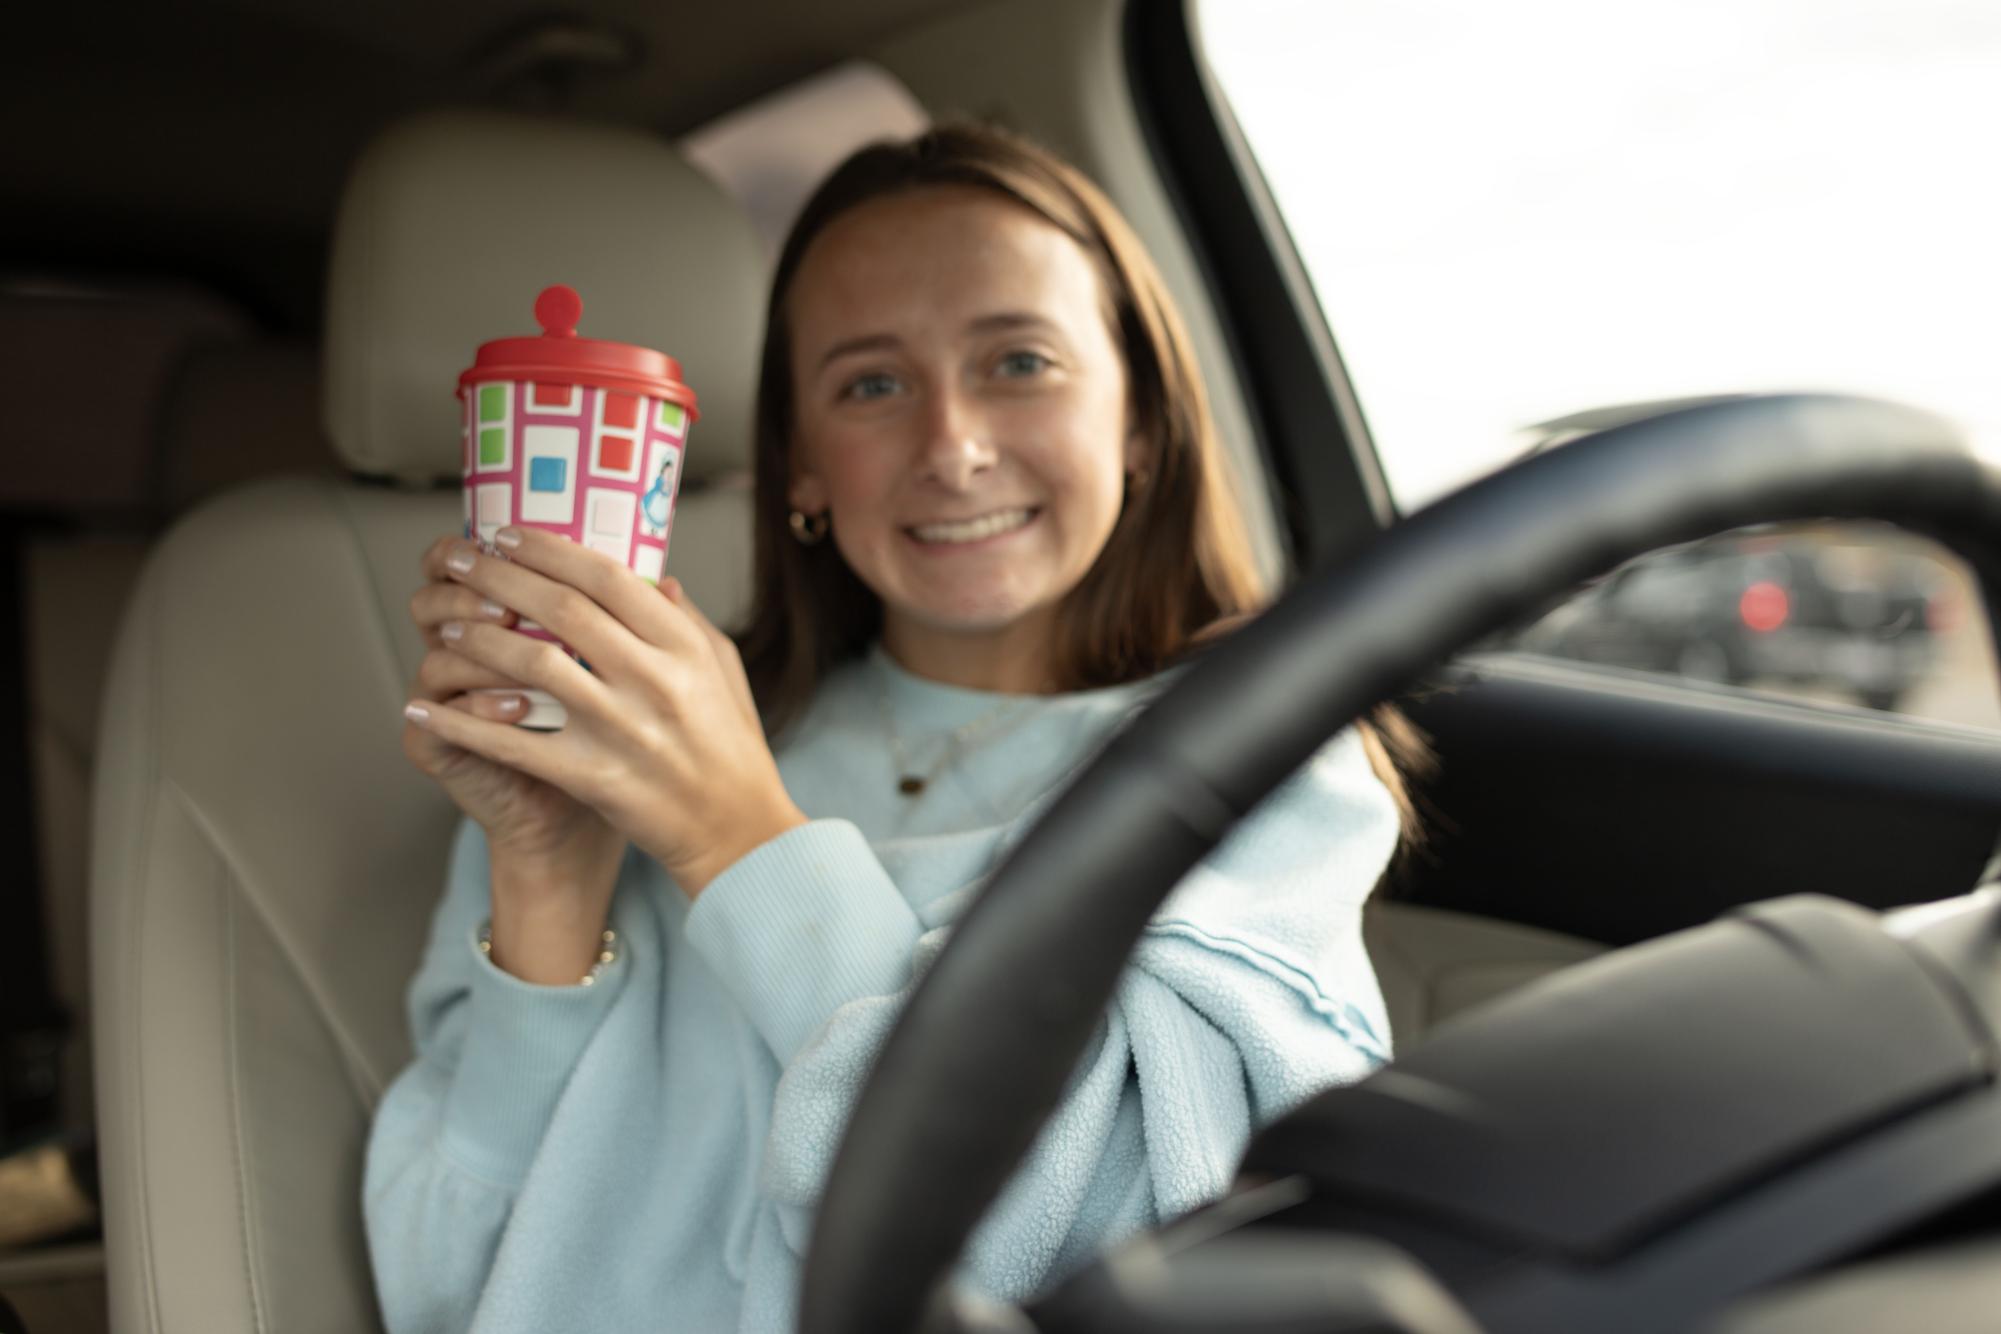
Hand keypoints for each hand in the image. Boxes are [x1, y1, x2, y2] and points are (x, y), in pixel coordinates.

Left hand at [401, 527, 806, 896]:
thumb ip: (687, 621)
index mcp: (683, 647)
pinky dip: (462, 724)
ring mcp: (621, 728)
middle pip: (561, 609)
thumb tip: (657, 577)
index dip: (550, 550)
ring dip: (479, 640)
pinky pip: (513, 743)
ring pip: (532, 666)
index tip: (508, 535)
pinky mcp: (593, 775)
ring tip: (446, 627)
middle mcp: (653, 679)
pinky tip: (424, 710)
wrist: (737, 830)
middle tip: (456, 558)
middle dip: (498, 576)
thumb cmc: (730, 747)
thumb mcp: (722, 671)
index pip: (608, 577)